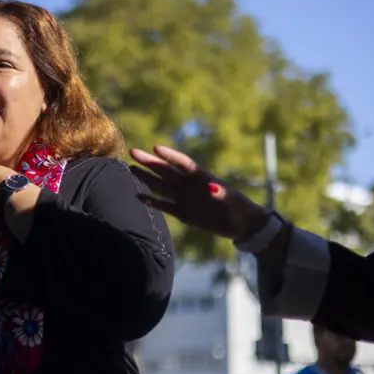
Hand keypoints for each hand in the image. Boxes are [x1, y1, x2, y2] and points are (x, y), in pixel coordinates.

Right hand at [129, 146, 267, 241]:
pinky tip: (139, 197)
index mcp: (202, 178)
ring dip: (147, 178)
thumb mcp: (234, 200)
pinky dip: (153, 202)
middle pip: (166, 171)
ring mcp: (185, 199)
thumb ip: (223, 193)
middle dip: (150, 161)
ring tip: (131, 168)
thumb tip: (212, 187)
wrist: (241, 225)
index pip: (183, 163)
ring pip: (161, 186)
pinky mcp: (183, 213)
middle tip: (133, 151)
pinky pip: (165, 206)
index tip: (156, 147)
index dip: (170, 156)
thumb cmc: (241, 208)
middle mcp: (190, 185)